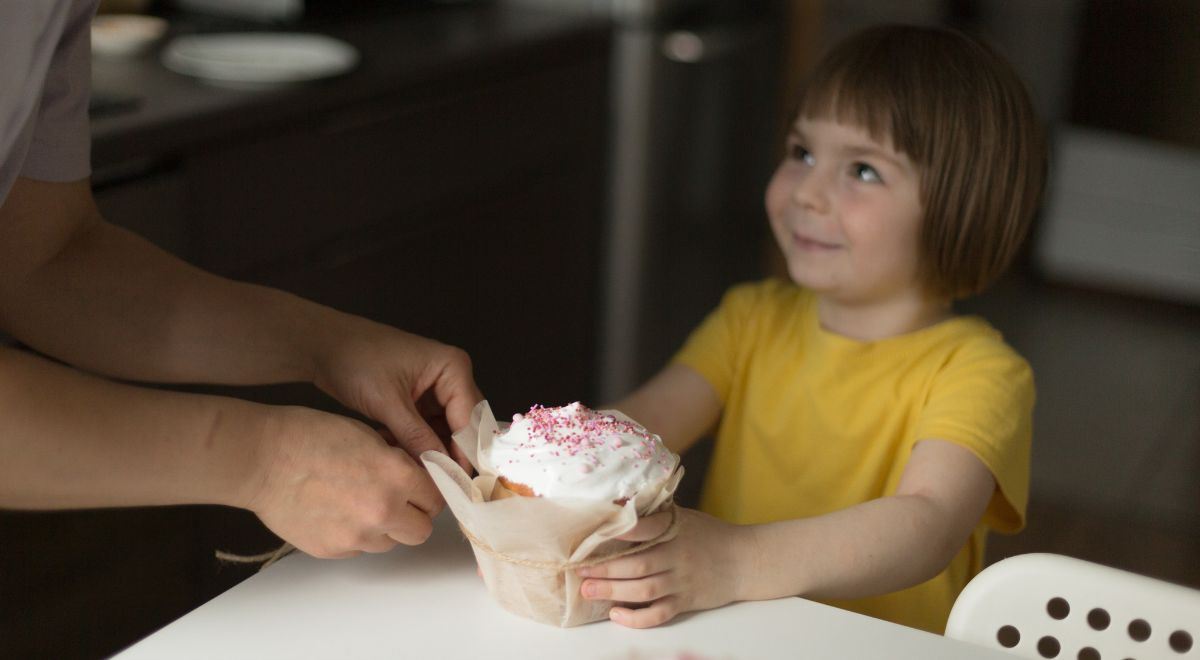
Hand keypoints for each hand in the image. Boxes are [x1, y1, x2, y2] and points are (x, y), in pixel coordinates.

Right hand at [246, 407, 444, 557]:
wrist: (262, 459)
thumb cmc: (309, 436)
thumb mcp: (368, 436)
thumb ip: (398, 462)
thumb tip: (414, 476)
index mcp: (397, 477)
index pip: (435, 499)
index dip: (428, 492)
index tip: (419, 489)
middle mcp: (383, 511)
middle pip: (421, 531)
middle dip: (413, 515)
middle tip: (398, 501)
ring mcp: (357, 536)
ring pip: (390, 543)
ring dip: (385, 527)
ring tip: (359, 503)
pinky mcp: (332, 550)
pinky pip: (359, 548)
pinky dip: (356, 535)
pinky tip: (337, 512)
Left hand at [311, 317, 481, 471]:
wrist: (323, 345)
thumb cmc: (356, 362)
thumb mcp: (387, 402)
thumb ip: (416, 437)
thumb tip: (440, 472)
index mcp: (453, 368)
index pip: (469, 419)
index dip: (464, 454)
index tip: (457, 486)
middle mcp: (452, 378)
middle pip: (463, 425)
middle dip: (450, 455)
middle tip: (441, 488)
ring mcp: (436, 390)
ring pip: (446, 432)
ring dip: (432, 452)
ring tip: (418, 477)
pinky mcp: (420, 401)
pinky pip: (428, 429)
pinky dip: (418, 445)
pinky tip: (403, 461)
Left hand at [576, 508, 751, 627]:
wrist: (745, 561)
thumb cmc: (709, 535)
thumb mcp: (685, 517)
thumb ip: (656, 516)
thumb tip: (617, 509)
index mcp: (676, 529)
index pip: (647, 527)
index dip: (623, 530)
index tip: (598, 531)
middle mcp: (678, 555)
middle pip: (638, 564)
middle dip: (606, 569)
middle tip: (580, 571)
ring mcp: (682, 581)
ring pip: (644, 590)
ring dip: (613, 591)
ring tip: (588, 591)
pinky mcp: (686, 602)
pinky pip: (659, 614)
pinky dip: (637, 618)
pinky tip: (617, 614)